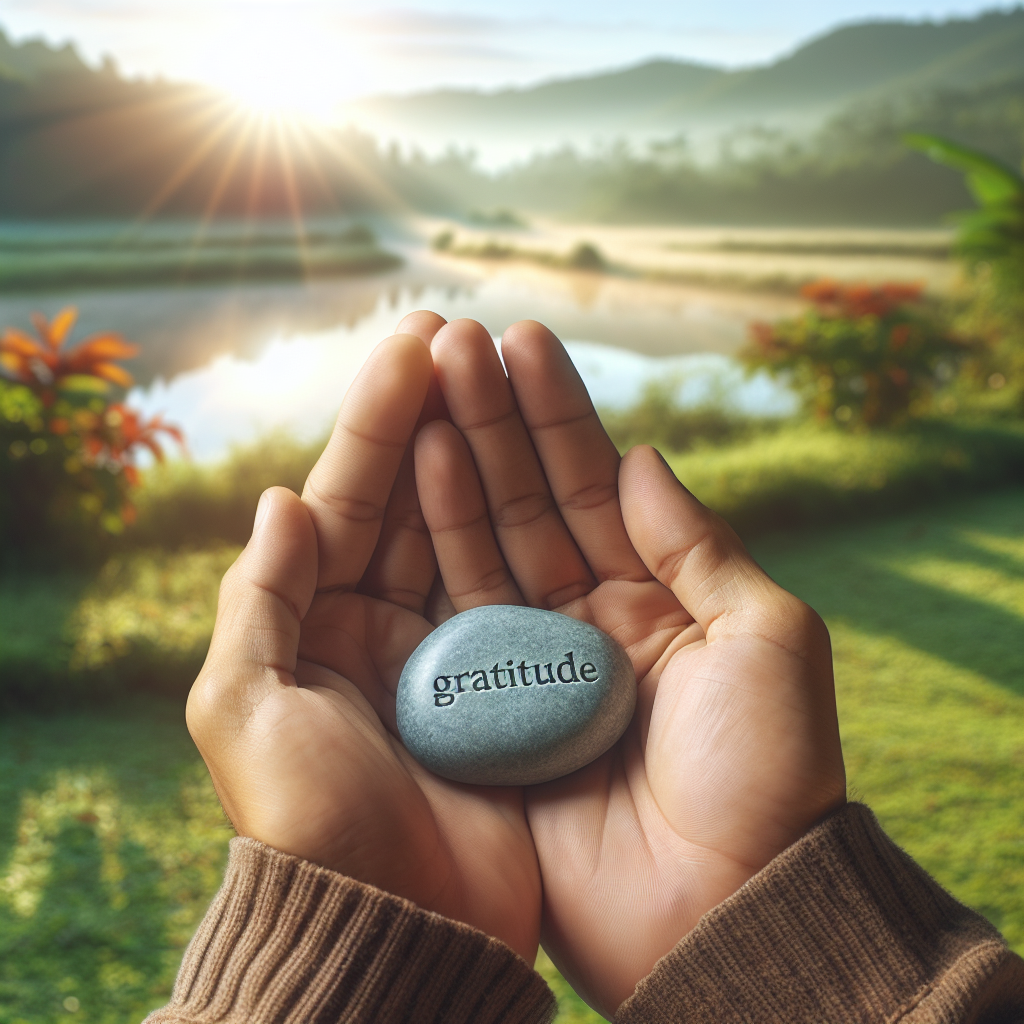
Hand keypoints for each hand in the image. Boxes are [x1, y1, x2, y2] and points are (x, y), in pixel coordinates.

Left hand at [186, 316, 540, 960]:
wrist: (400, 927)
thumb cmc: (314, 824)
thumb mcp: (245, 715)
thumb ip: (255, 602)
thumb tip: (279, 501)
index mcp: (317, 622)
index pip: (348, 495)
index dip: (379, 415)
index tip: (416, 338)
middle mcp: (382, 625)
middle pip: (411, 498)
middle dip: (437, 414)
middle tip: (469, 331)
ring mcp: (450, 648)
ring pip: (469, 527)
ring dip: (486, 450)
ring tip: (509, 370)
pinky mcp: (506, 678)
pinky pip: (519, 582)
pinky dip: (532, 524)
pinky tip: (555, 466)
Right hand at [413, 318, 846, 1015]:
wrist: (721, 912)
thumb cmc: (765, 777)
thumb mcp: (766, 642)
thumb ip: (700, 547)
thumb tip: (642, 458)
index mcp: (655, 599)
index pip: (593, 485)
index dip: (558, 412)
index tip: (520, 339)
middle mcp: (587, 621)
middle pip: (526, 502)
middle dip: (494, 419)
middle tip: (454, 338)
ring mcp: (530, 663)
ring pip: (482, 543)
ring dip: (456, 463)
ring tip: (425, 384)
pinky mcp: (488, 712)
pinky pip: (455, 615)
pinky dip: (434, 546)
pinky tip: (416, 475)